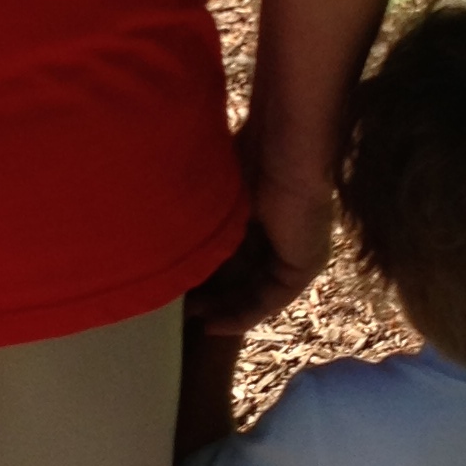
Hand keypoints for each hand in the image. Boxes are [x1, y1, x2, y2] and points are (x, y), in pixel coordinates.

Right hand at [190, 144, 334, 335]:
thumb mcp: (208, 196)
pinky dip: (246, 314)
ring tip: (196, 323)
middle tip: (182, 314)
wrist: (282, 142)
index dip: (205, 276)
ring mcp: (297, 250)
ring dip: (228, 311)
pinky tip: (219, 323)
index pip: (234, 255)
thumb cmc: (239, 152)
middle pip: (246, 277)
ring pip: (259, 291)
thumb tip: (158, 247)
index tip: (175, 289)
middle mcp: (282, 233)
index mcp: (261, 212)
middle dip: (214, 299)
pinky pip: (274, 298)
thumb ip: (195, 221)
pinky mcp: (306, 263)